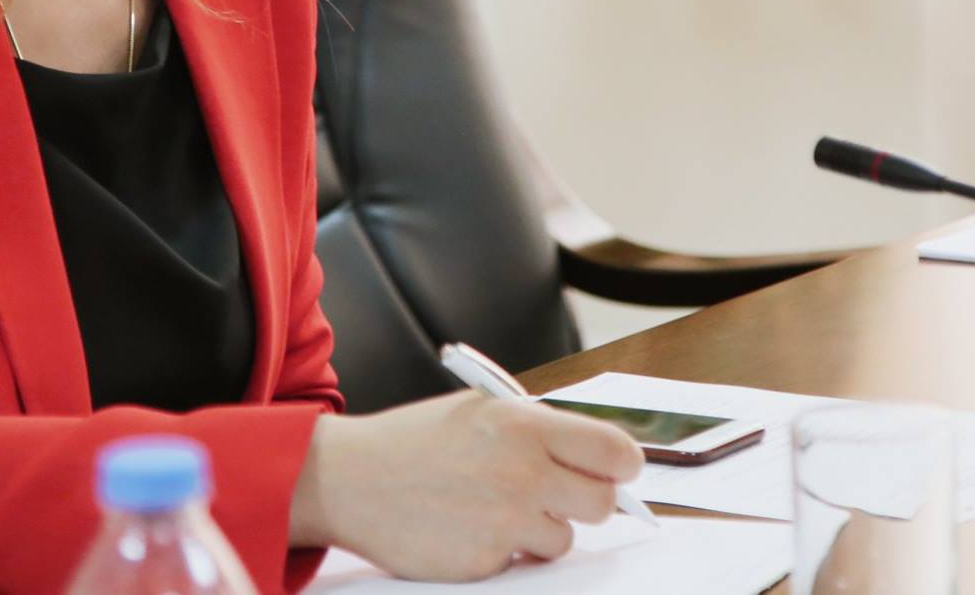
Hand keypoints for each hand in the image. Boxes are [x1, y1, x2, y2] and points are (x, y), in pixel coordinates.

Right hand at [289, 390, 643, 580]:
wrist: (351, 479)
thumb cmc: (415, 441)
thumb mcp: (480, 410)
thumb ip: (537, 428)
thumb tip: (593, 453)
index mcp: (525, 426)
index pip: (614, 452)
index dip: (623, 464)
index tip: (618, 470)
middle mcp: (523, 474)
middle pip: (603, 503)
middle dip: (587, 500)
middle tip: (562, 494)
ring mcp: (506, 523)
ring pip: (565, 539)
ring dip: (544, 530)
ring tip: (500, 509)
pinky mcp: (486, 563)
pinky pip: (522, 563)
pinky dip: (506, 552)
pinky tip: (471, 528)